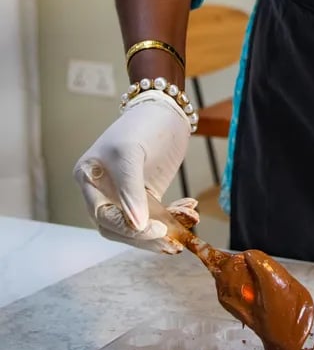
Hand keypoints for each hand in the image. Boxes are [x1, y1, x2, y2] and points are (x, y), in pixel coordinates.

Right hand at [73, 91, 196, 253]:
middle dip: (147, 236)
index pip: (104, 216)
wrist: (165, 109)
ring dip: (165, 229)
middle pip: (119, 227)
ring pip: (140, 225)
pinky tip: (190, 210)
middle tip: (173, 240)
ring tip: (188, 222)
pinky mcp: (146, 195)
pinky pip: (156, 215)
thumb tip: (136, 226)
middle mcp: (102, 190)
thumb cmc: (142, 124)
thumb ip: (130, 189)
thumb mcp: (132, 153)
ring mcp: (124, 193)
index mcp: (88, 178)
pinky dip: (174, 217)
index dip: (128, 228)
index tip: (155, 229)